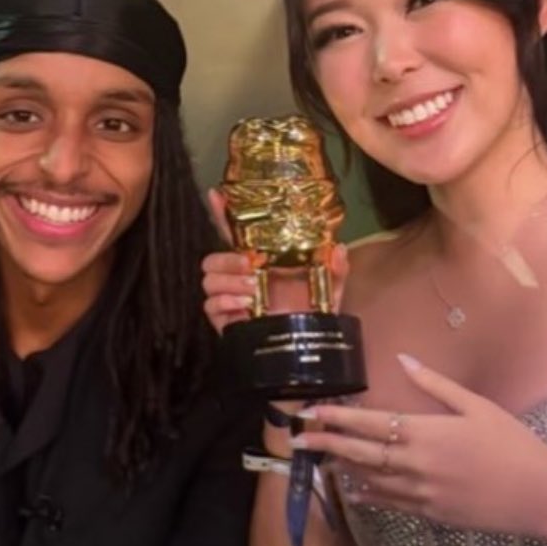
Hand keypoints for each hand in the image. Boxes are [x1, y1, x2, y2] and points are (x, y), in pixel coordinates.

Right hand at [200, 188, 349, 335]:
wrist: (306, 351)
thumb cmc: (314, 313)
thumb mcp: (329, 288)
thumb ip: (336, 269)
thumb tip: (338, 248)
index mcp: (259, 261)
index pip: (233, 233)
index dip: (220, 213)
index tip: (215, 194)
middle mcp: (240, 277)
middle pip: (212, 259)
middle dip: (227, 259)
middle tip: (250, 266)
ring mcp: (230, 299)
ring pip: (209, 280)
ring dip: (228, 281)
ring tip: (252, 289)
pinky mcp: (225, 321)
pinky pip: (209, 306)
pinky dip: (224, 303)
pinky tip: (245, 306)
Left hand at [292, 354, 546, 536]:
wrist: (539, 495)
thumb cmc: (511, 443)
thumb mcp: (476, 406)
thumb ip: (435, 384)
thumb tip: (402, 359)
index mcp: (425, 433)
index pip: (369, 424)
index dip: (337, 417)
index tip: (311, 411)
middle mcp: (415, 465)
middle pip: (360, 453)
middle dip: (326, 444)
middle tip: (296, 439)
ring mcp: (421, 494)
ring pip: (371, 481)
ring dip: (343, 468)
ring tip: (319, 460)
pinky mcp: (432, 515)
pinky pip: (391, 504)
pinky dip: (369, 496)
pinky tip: (355, 491)